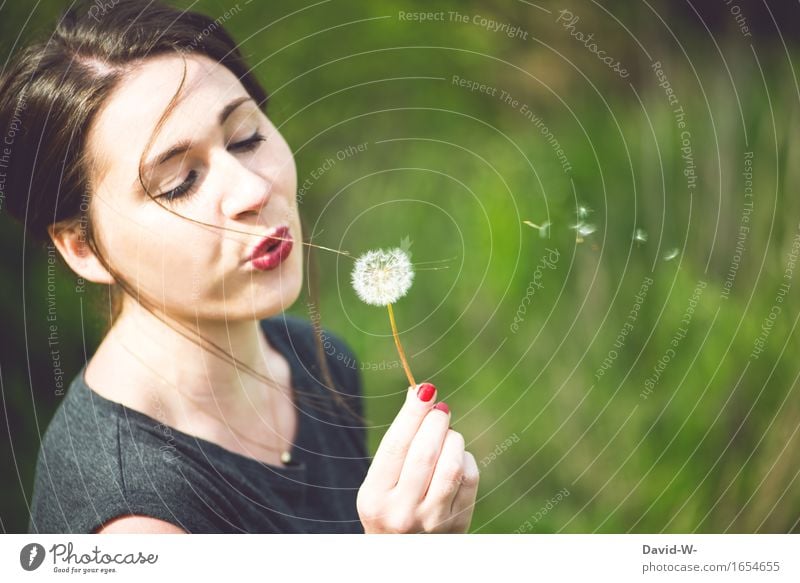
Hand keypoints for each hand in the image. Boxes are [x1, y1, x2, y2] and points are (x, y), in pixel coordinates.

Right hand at [357, 383, 479, 532]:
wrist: (403, 556)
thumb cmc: (390, 507)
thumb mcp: (380, 482)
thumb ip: (398, 443)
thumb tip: (420, 393)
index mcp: (374, 498)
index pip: (396, 445)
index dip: (412, 413)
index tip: (424, 390)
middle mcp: (400, 513)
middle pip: (426, 453)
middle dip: (436, 422)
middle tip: (440, 409)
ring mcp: (432, 522)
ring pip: (452, 465)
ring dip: (453, 439)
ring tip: (447, 434)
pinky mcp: (458, 525)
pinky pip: (469, 479)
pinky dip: (466, 459)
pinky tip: (457, 457)